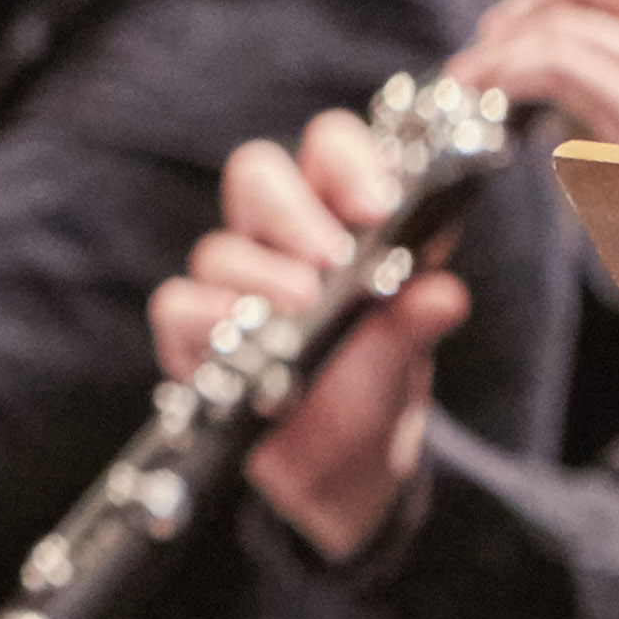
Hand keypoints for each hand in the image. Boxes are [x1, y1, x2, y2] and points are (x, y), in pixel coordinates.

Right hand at [148, 114, 454, 562]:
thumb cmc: (374, 390)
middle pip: (256, 173)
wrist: (341, 470)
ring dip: (260, 278)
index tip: (376, 208)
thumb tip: (442, 293)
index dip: (346, 161)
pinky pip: (176, 305)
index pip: (328, 147)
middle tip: (328, 260)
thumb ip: (420, 317)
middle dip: (292, 213)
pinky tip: (243, 349)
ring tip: (298, 317)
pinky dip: (208, 320)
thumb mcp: (407, 353)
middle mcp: (280, 240)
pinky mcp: (191, 335)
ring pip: (218, 246)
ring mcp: (230, 284)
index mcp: (340, 217)